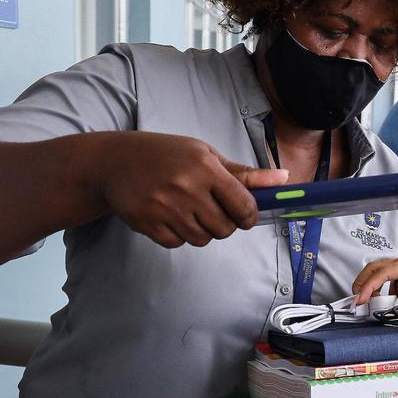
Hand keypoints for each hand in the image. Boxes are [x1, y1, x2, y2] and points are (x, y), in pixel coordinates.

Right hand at [92, 131, 288, 248]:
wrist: (113, 163)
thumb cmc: (166, 155)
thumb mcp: (204, 153)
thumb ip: (243, 173)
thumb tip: (283, 180)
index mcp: (205, 167)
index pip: (244, 205)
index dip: (249, 216)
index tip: (245, 215)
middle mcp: (186, 188)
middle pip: (225, 228)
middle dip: (225, 224)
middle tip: (211, 209)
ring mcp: (165, 208)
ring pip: (203, 239)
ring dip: (202, 230)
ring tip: (188, 210)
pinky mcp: (148, 224)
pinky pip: (178, 243)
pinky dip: (179, 235)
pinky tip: (169, 215)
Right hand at [353, 240, 397, 319]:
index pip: (383, 272)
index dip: (368, 285)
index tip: (359, 300)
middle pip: (375, 268)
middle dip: (362, 282)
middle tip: (356, 302)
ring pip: (382, 272)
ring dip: (372, 285)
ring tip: (369, 303)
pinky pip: (393, 279)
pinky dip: (385, 288)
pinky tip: (390, 300)